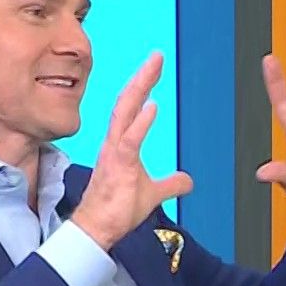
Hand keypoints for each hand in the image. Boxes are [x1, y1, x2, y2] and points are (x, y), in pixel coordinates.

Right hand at [71, 53, 193, 249]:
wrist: (97, 228)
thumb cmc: (117, 209)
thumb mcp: (153, 194)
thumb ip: (170, 184)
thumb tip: (188, 181)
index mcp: (120, 144)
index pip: (132, 107)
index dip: (143, 85)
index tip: (154, 66)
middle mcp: (114, 142)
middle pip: (128, 101)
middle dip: (143, 77)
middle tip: (157, 56)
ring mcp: (115, 153)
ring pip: (125, 112)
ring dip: (140, 89)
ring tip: (152, 68)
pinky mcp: (118, 167)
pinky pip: (129, 141)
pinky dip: (141, 123)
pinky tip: (152, 107)